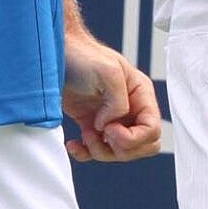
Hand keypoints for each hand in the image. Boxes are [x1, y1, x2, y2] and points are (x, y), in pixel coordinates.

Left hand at [62, 33, 163, 162]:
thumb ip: (118, 102)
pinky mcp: (91, 125)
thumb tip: (109, 125)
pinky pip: (96, 151)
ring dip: (101, 151)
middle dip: (122, 149)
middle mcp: (130, 109)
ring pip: (119, 153)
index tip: (110, 129)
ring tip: (85, 134)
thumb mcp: (108, 72)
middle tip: (103, 134)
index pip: (152, 130)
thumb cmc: (83, 55)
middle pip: (142, 146)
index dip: (134, 138)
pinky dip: (85, 154)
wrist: (55, 54)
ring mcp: (111, 119)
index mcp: (140, 96)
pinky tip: (73, 143)